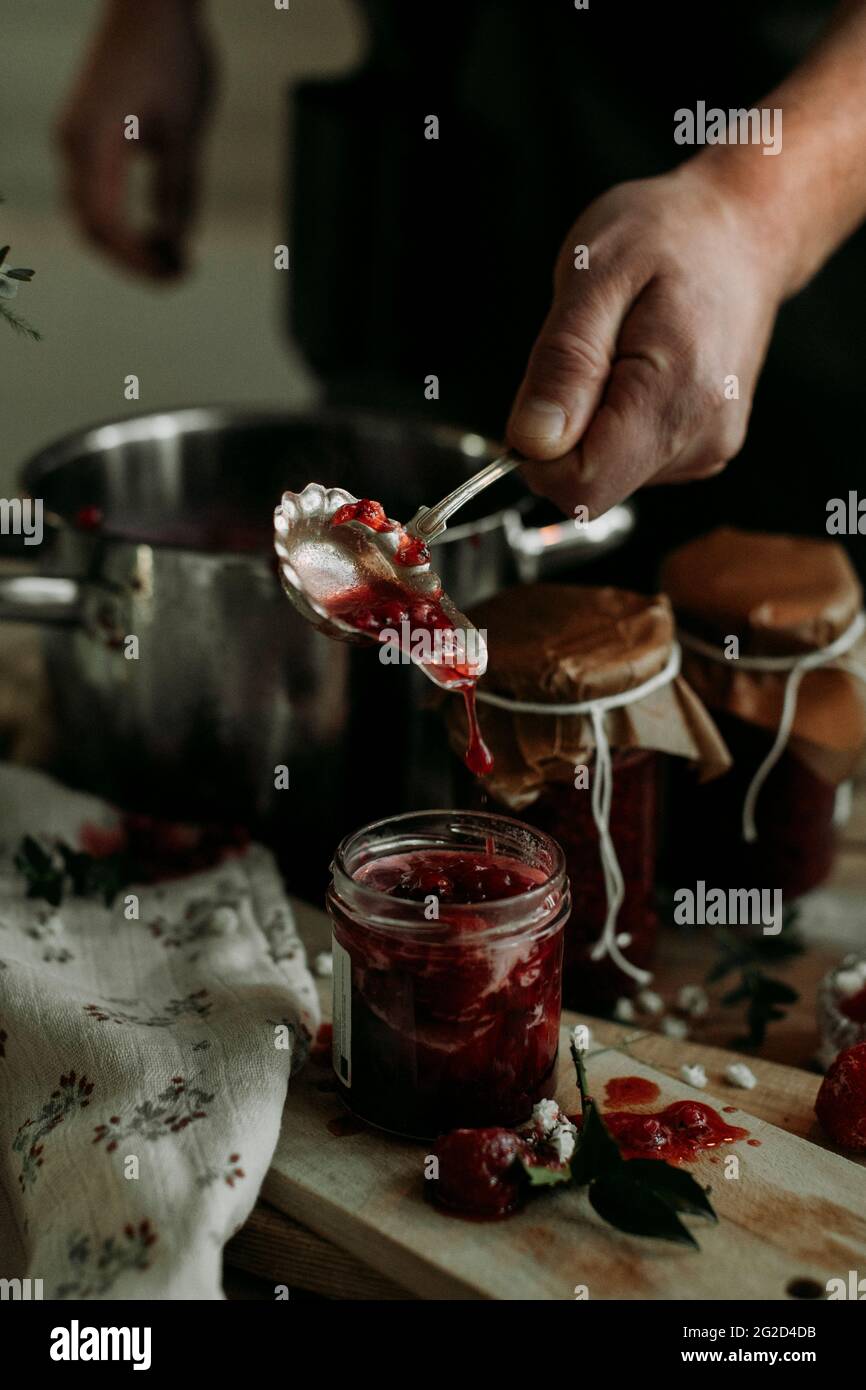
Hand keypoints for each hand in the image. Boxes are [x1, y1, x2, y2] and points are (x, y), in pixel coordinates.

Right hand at [56, 0, 214, 278]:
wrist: (150, 4)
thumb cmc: (172, 58)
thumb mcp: (187, 132)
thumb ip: (179, 191)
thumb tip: (176, 243)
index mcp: (94, 143)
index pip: (107, 225)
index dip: (139, 260)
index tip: (178, 275)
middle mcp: (73, 145)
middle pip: (92, 229)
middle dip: (134, 261)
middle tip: (180, 275)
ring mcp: (73, 140)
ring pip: (90, 216)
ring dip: (128, 246)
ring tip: (174, 259)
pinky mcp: (83, 136)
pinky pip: (94, 195)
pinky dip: (122, 223)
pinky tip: (157, 232)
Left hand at [506, 165, 788, 517]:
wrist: (743, 229)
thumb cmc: (671, 236)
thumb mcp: (594, 274)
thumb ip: (563, 364)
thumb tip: (533, 442)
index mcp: (675, 397)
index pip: (582, 486)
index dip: (539, 455)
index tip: (543, 394)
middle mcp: (701, 438)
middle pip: (593, 486)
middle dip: (566, 432)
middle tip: (590, 354)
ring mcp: (707, 449)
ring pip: (608, 475)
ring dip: (590, 422)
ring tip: (622, 350)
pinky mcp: (703, 449)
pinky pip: (630, 460)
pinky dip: (615, 421)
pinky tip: (639, 368)